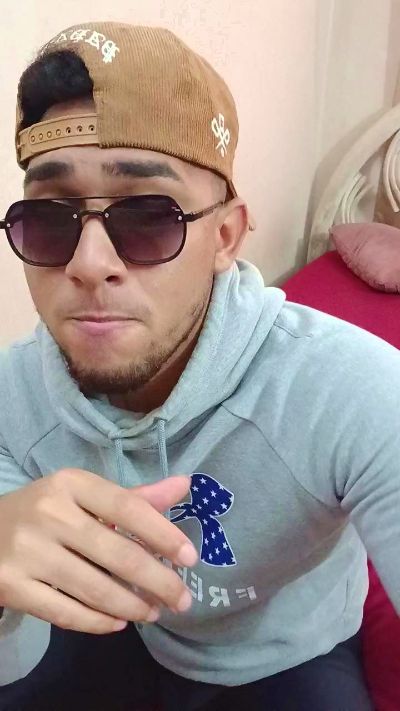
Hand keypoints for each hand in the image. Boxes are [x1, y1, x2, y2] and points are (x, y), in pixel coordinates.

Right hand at [0, 469, 196, 633]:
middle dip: (159, 581)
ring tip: (155, 612)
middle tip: (183, 599)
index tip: (190, 557)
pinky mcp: (11, 586)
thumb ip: (134, 497)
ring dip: (134, 606)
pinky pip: (65, 613)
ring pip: (95, 589)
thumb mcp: (84, 495)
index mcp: (71, 483)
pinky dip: (98, 622)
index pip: (128, 507)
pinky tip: (121, 622)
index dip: (163, 533)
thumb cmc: (45, 510)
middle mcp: (49, 513)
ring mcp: (27, 552)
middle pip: (117, 554)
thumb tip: (185, 485)